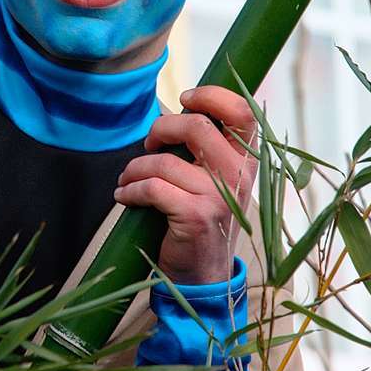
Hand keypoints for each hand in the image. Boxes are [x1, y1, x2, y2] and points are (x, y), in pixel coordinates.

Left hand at [113, 86, 256, 283]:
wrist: (204, 275)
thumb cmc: (202, 218)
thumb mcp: (217, 179)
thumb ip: (209, 147)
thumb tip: (181, 108)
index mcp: (247, 160)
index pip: (242, 111)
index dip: (211, 96)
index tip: (185, 99)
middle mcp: (240, 176)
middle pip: (196, 125)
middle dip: (161, 128)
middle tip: (150, 143)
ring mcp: (220, 197)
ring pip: (165, 161)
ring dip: (135, 168)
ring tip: (128, 178)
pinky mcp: (196, 217)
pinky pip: (152, 188)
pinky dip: (130, 189)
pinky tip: (124, 196)